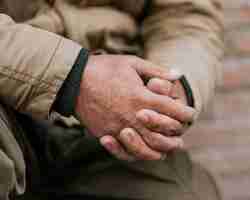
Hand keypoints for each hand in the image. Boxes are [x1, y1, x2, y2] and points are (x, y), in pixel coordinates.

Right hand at [76, 55, 194, 158]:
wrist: (74, 80)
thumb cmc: (104, 69)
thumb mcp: (132, 63)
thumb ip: (157, 70)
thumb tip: (179, 74)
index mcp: (141, 97)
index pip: (173, 110)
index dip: (186, 112)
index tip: (190, 113)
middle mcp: (133, 116)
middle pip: (163, 132)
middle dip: (177, 132)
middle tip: (182, 132)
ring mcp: (119, 128)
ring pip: (147, 147)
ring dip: (162, 148)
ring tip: (170, 147)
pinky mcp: (106, 134)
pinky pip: (126, 151)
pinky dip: (139, 153)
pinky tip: (145, 151)